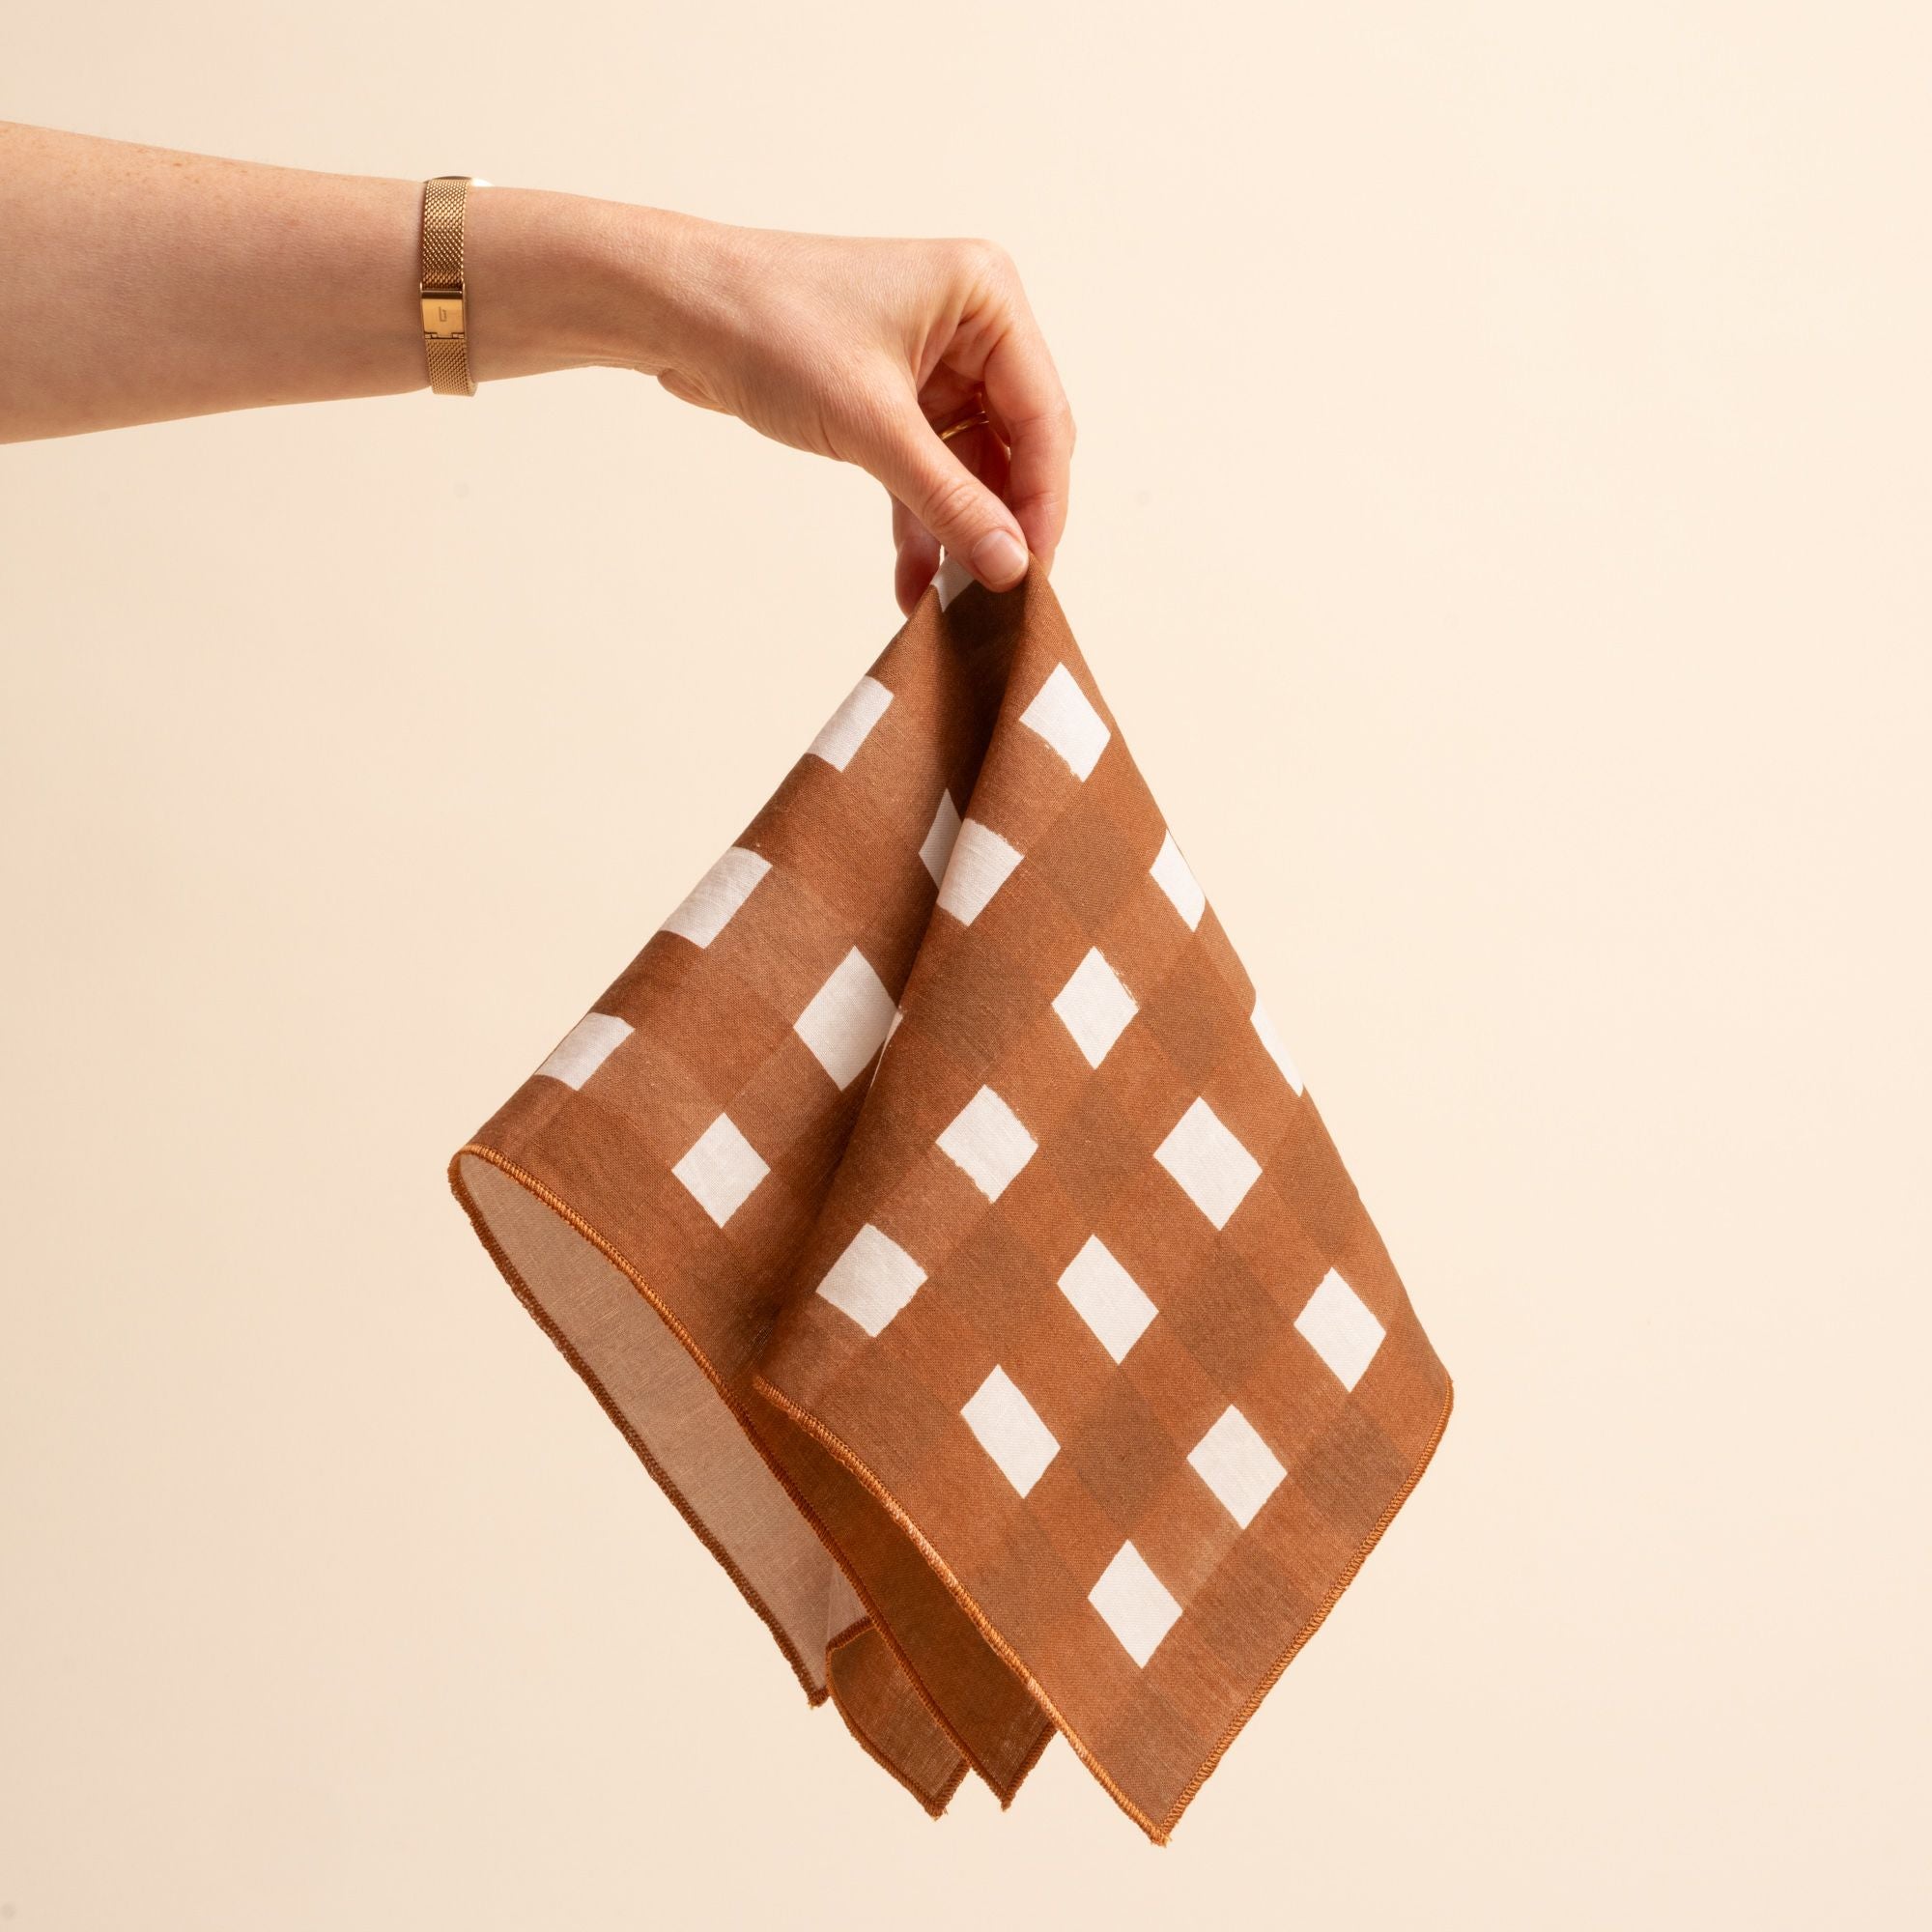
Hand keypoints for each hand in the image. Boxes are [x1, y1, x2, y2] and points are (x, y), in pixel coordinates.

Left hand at [637, 220, 1074, 613]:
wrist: (679, 312)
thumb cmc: (769, 326)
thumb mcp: (872, 424)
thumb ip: (949, 501)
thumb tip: (1010, 566)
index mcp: (986, 297)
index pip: (1043, 417)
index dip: (1042, 502)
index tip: (1032, 574)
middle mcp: (970, 325)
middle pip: (1015, 446)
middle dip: (1001, 521)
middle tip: (999, 596)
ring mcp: (933, 363)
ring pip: (970, 467)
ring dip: (958, 531)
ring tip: (954, 603)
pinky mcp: (895, 398)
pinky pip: (926, 471)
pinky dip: (921, 522)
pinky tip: (915, 582)